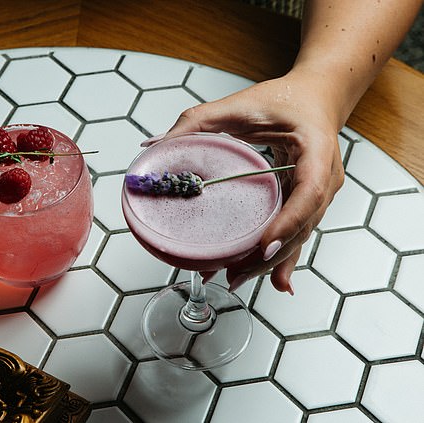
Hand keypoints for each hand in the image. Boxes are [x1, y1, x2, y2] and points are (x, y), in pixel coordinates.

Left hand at [166, 70, 344, 293]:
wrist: (316, 96)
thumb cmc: (285, 98)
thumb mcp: (241, 104)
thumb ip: (199, 121)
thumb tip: (156, 145)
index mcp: (316, 151)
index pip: (309, 192)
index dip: (287, 223)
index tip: (262, 246)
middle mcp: (325, 178)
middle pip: (302, 226)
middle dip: (269, 256)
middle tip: (233, 274)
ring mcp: (321, 193)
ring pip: (299, 236)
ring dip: (269, 262)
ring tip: (234, 280)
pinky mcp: (307, 200)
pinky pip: (295, 232)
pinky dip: (279, 255)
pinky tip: (273, 281)